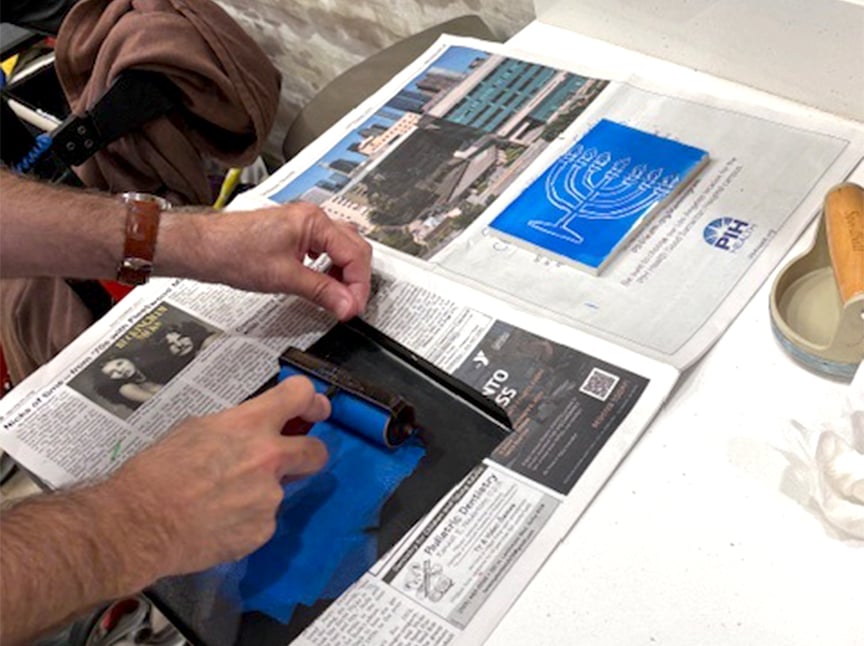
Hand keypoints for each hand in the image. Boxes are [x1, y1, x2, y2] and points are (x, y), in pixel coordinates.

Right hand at [106, 375, 329, 578]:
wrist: (139, 524)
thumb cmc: (156, 471)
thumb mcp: (195, 429)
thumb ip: (234, 428)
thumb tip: (245, 433)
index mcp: (251, 424)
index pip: (300, 394)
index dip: (311, 399)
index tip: (311, 409)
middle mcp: (269, 458)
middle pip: (317, 451)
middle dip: (309, 453)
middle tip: (291, 460)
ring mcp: (270, 497)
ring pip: (280, 491)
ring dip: (259, 493)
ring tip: (219, 502)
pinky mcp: (263, 530)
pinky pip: (263, 520)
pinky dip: (246, 521)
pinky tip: (216, 523)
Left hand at [165, 202, 372, 319]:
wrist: (204, 248)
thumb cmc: (233, 252)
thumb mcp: (284, 278)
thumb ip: (322, 292)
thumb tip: (348, 305)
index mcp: (314, 221)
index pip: (354, 255)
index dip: (358, 286)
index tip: (353, 309)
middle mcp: (312, 218)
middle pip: (355, 248)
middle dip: (356, 279)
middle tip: (350, 306)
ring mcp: (304, 225)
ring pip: (342, 249)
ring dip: (345, 274)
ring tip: (338, 298)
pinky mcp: (295, 234)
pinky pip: (326, 250)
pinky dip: (331, 269)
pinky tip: (324, 285)